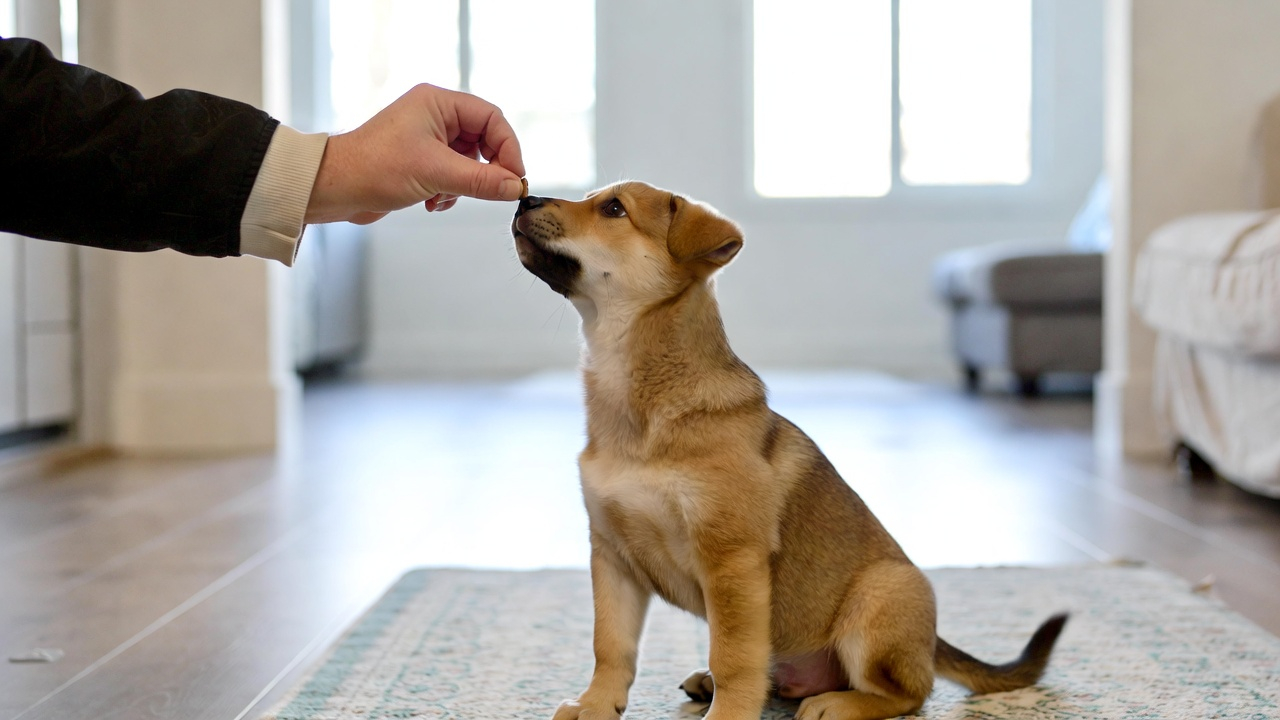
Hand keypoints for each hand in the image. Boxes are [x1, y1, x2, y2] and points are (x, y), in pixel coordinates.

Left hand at [305, 83, 525, 223]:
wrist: (335, 188)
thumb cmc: (374, 168)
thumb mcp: (436, 174)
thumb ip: (481, 180)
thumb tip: (513, 187)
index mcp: (438, 103)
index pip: (491, 118)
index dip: (508, 148)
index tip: (514, 177)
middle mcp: (434, 115)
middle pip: (483, 140)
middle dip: (486, 170)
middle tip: (492, 191)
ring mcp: (427, 138)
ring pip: (469, 161)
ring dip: (465, 185)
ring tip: (446, 197)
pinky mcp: (420, 160)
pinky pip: (453, 174)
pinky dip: (450, 191)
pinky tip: (433, 202)